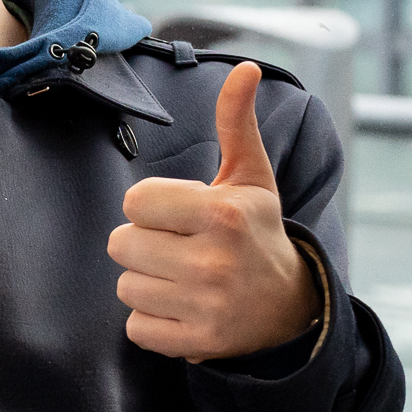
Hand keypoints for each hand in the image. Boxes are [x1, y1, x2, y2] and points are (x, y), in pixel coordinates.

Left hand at [108, 61, 320, 362]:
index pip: (135, 202)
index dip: (151, 207)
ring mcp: (207, 305)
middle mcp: (214, 260)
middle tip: (178, 247)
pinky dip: (152, 320)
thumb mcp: (250, 177)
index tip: (179, 215)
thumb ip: (236, 123)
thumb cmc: (256, 231)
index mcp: (223, 213)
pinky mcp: (198, 343)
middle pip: (121, 245)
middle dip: (143, 243)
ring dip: (146, 282)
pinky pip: (136, 328)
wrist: (290, 306)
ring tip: (182, 278)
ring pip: (126, 287)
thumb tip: (243, 68)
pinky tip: (182, 308)